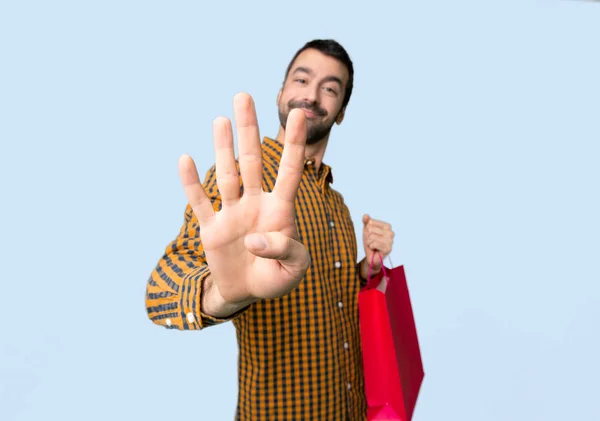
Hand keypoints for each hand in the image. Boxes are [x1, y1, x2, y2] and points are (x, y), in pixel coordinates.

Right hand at [178, 92, 309, 304]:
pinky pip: (199, 202)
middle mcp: (255, 204)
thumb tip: (255, 238)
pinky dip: (191, 184)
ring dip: (223, 149)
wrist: (247, 293)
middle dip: (249, 130)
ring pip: (227, 175)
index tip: (299, 113)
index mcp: (280, 211)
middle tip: (244, 96)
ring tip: (221, 119)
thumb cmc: (276, 278)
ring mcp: (232, 213)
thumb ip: (285, 251)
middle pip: (252, 161)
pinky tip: (186, 159)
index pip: (289, 171)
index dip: (294, 144)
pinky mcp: (211, 228)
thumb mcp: (294, 270)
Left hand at [362, 214, 393, 274]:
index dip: (367, 229)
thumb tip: (365, 216)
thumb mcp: (367, 230)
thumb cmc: (371, 242)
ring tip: (373, 245)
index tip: (371, 234)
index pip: (371, 222)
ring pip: (372, 236)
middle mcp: (391, 232)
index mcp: (387, 226)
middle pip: (370, 229)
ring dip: (369, 242)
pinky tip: (374, 249)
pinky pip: (374, 244)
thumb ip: (366, 222)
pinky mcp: (388, 249)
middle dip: (368, 236)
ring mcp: (390, 241)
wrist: (371, 256)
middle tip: (371, 241)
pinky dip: (371, 247)